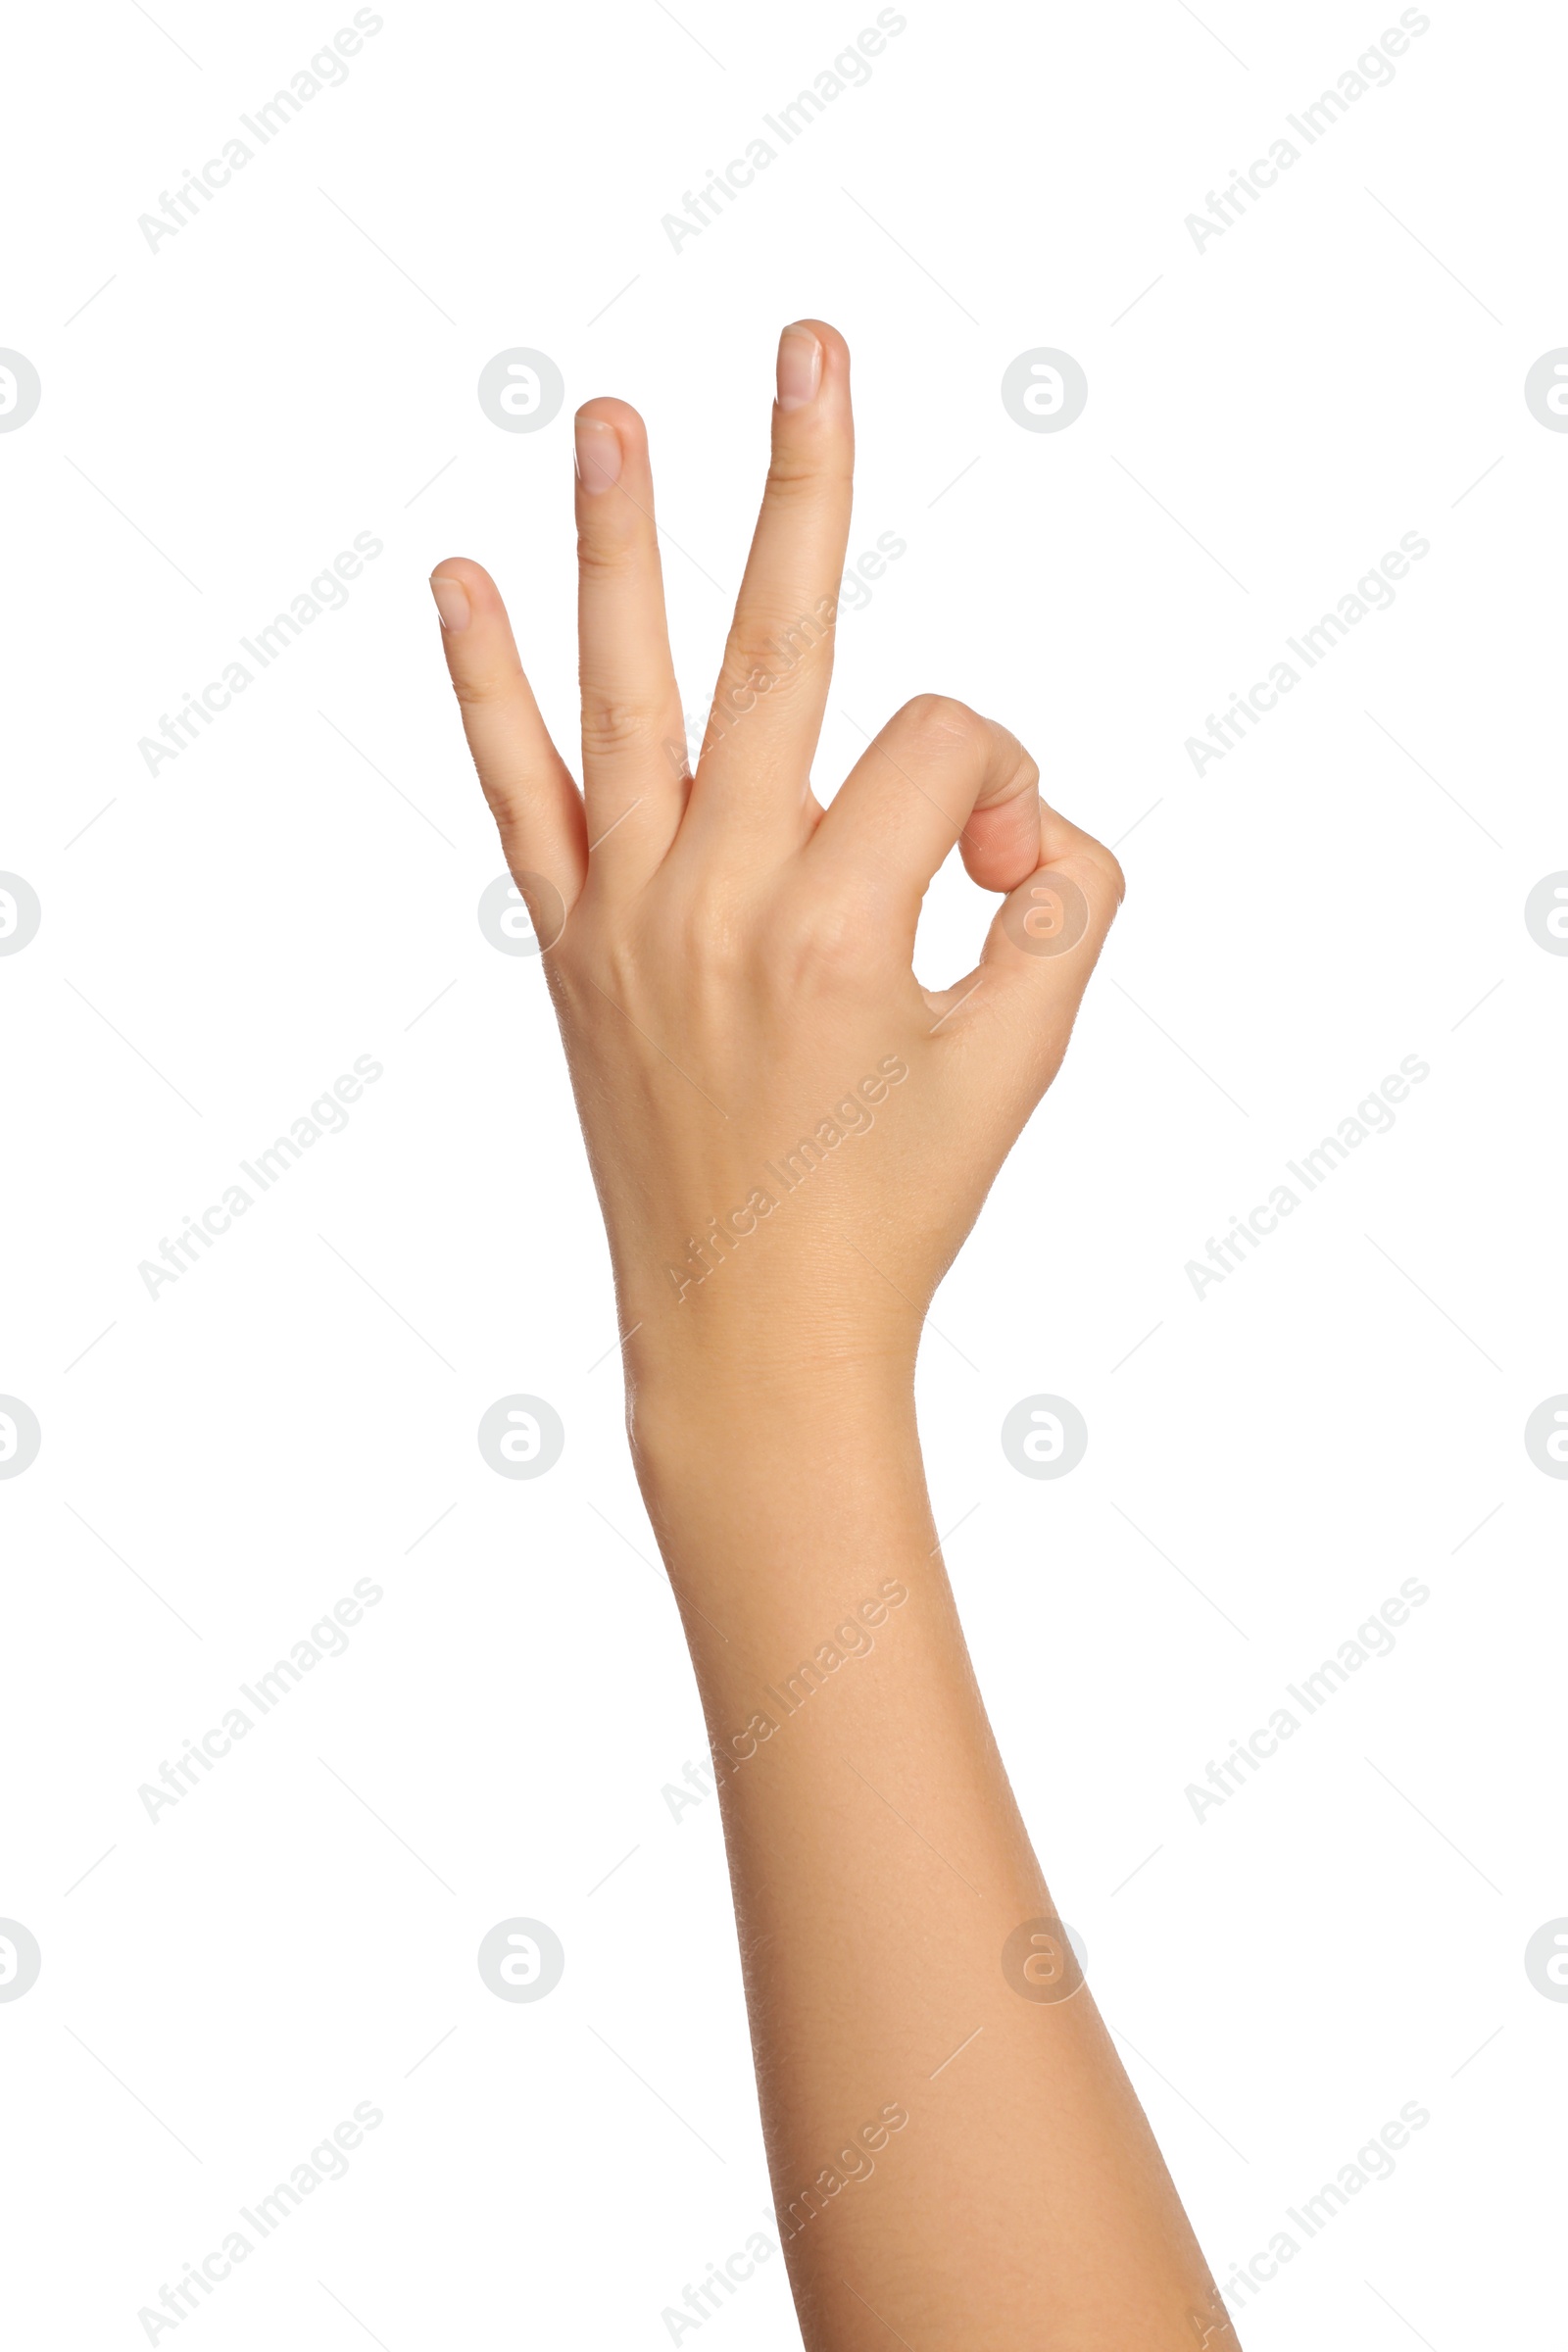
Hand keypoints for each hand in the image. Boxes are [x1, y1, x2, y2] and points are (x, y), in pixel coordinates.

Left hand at [430, 320, 1123, 1400]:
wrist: (750, 1340)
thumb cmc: (894, 1210)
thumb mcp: (1029, 1060)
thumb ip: (1065, 903)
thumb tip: (1011, 817)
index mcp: (839, 928)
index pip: (943, 745)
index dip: (1004, 779)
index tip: (1002, 871)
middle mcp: (719, 901)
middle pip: (776, 644)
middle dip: (807, 483)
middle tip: (808, 347)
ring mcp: (629, 918)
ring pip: (627, 691)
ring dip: (620, 544)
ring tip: (606, 416)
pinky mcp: (573, 947)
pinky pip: (522, 794)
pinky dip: (487, 690)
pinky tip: (458, 586)